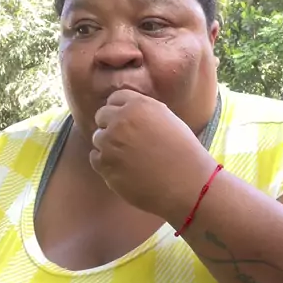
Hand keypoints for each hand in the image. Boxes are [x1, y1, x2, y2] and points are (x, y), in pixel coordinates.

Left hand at [91, 90, 215, 217]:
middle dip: (111, 125)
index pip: (115, 98)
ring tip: (128, 157)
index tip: (125, 120)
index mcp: (138, 106)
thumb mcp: (168, 119)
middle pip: (101, 116)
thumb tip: (128, 112)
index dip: (119, 109)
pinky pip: (95, 158)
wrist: (187, 184)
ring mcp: (110, 144)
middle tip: (126, 140)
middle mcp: (120, 121)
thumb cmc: (184, 153)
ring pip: (98, 138)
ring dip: (108, 145)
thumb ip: (144, 111)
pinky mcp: (106, 166)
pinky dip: (105, 163)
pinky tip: (123, 168)